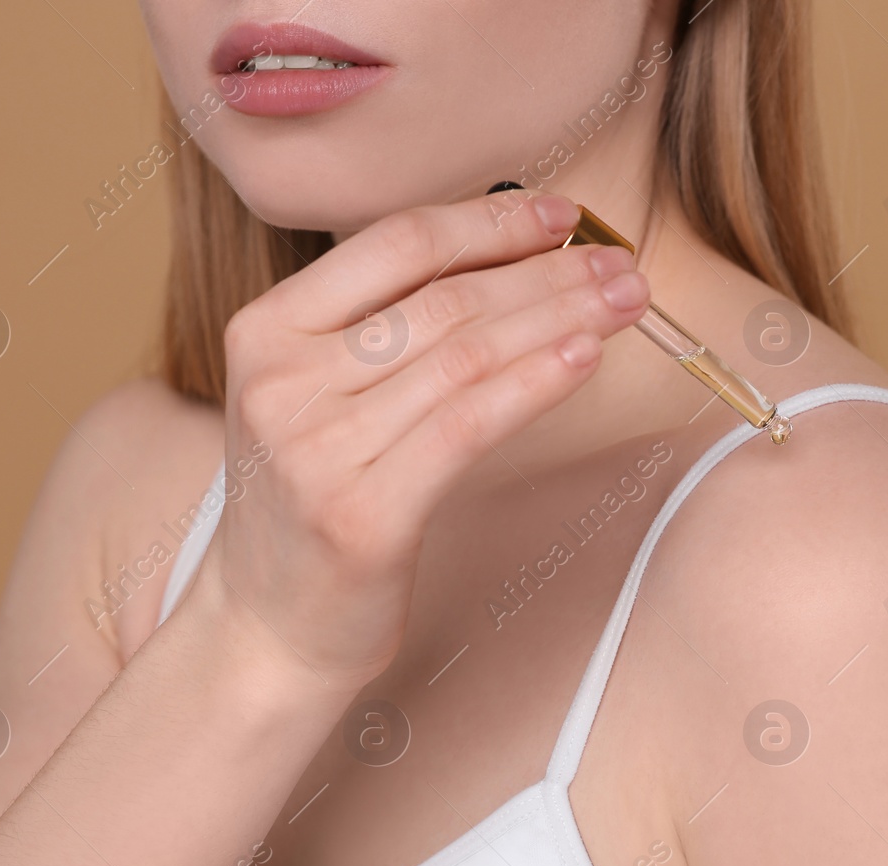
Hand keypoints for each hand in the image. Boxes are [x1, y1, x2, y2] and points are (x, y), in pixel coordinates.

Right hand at [188, 189, 649, 696]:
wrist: (266, 628)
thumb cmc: (311, 505)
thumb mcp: (314, 396)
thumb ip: (381, 328)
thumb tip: (511, 259)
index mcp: (266, 330)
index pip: (397, 245)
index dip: (490, 221)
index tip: (562, 215)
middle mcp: (283, 382)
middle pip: (444, 299)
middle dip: (547, 274)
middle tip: (619, 265)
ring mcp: (317, 450)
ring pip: (466, 357)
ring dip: (559, 320)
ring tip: (621, 303)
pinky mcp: (363, 514)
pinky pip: (468, 427)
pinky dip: (534, 384)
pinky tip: (584, 358)